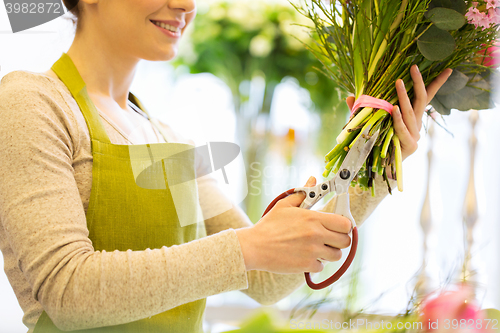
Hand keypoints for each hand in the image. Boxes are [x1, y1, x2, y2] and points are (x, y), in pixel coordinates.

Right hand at [235, 176, 350, 272]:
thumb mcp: (284, 205)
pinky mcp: (307, 266)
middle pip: (345, 241)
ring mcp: (312, 252)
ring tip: (317, 248)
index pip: (345, 224)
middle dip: (339, 240)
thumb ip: (302, 193)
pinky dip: (315, 263)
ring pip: (336, 255)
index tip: (338, 227)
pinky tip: (305, 256)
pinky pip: (322, 266)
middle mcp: (316, 235)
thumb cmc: (269, 225)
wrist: (255, 246)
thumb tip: (313, 179)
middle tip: (329, 238)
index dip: (344, 226)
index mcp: (313, 218)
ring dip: (329, 252)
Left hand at [346, 65, 452, 160]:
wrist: (381, 167)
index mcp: (412, 116)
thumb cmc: (378, 142)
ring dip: (403, 96)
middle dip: (419, 82)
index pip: (427, 96)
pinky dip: (398, 119)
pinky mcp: (410, 144)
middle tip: (413, 67)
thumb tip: (349, 96)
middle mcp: (416, 123)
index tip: (449, 69)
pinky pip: (402, 129)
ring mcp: (415, 133)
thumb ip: (361, 110)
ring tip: (398, 82)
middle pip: (422, 99)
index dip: (437, 83)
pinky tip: (394, 109)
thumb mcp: (369, 122)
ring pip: (411, 112)